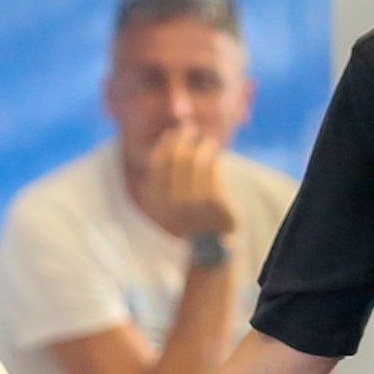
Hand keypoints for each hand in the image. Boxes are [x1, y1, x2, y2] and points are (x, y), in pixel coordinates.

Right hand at [134, 127, 239, 242]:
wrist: (209, 243)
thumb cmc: (189, 211)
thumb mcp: (171, 193)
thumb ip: (169, 169)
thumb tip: (172, 131)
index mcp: (157, 200)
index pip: (157, 161)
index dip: (166, 143)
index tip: (174, 133)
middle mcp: (172, 203)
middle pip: (177, 157)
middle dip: (184, 138)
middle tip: (190, 129)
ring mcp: (194, 205)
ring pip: (197, 161)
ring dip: (202, 145)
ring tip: (207, 141)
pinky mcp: (215, 204)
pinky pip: (214, 170)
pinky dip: (215, 156)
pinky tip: (216, 153)